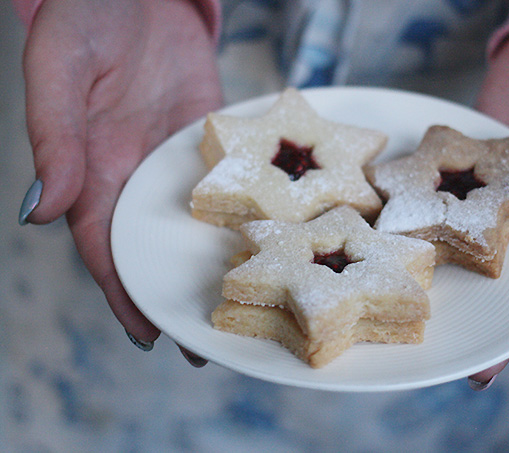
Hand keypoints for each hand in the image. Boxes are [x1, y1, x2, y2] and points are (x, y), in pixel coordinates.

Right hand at [21, 0, 222, 357]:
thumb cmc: (86, 14)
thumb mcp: (60, 71)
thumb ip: (54, 139)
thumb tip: (40, 214)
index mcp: (94, 168)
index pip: (105, 247)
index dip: (124, 294)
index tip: (148, 336)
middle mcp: (135, 173)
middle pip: (152, 249)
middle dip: (172, 297)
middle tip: (205, 348)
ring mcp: (177, 159)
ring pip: (192, 225)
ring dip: (212, 267)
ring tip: (244, 306)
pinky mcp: (213, 137)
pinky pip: (231, 180)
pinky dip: (244, 214)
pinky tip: (269, 242)